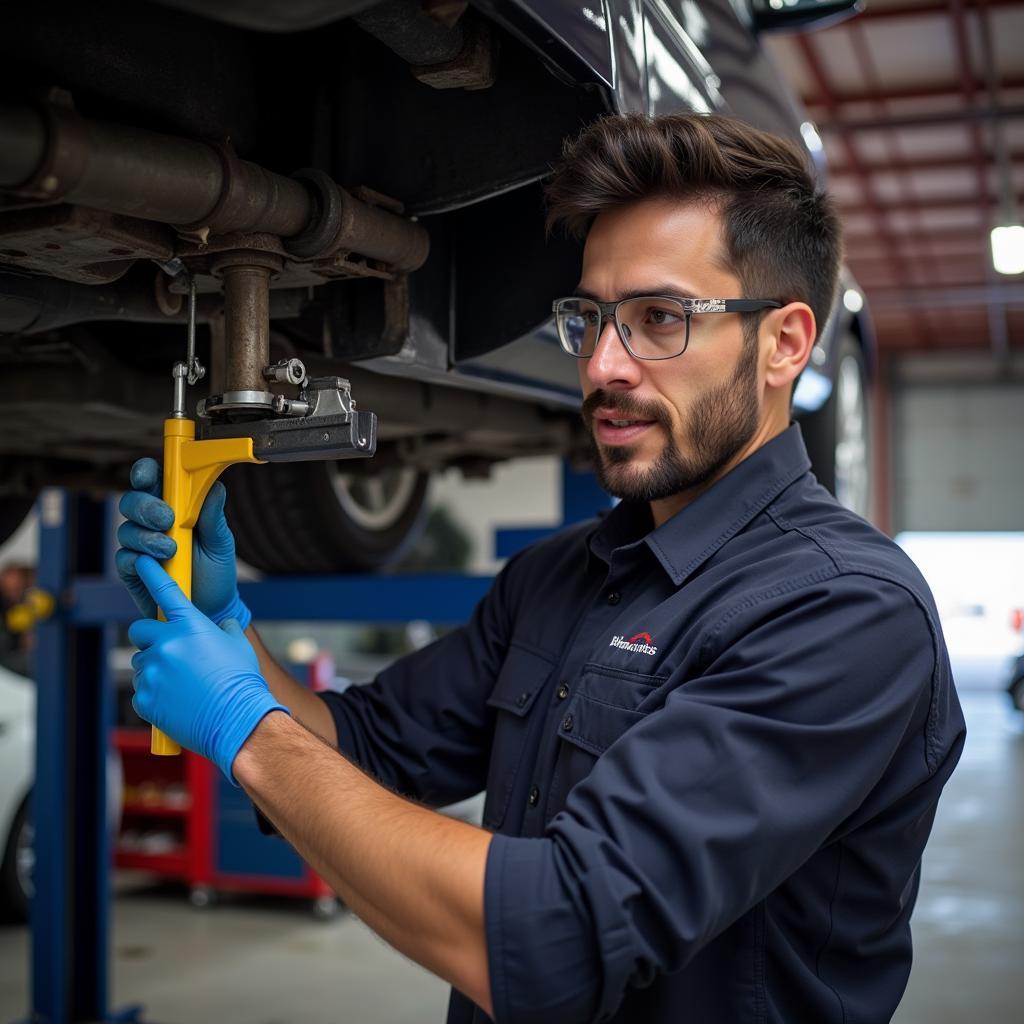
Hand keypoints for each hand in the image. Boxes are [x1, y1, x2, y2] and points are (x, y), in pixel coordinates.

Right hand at [115, 457, 250, 627]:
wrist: (212, 611)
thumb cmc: (216, 573)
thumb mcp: (221, 543)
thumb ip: (213, 516)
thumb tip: (215, 486)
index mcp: (175, 507)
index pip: (153, 481)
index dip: (145, 472)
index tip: (147, 476)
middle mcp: (152, 523)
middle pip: (131, 501)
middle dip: (145, 507)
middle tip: (165, 519)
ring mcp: (139, 547)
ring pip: (126, 529)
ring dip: (147, 537)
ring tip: (171, 550)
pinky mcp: (132, 571)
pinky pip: (123, 558)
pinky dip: (137, 559)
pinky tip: (155, 565)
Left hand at [128, 555, 287, 781]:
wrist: (236, 720)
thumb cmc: (242, 681)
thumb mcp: (238, 646)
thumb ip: (225, 629)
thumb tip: (223, 624)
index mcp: (190, 626)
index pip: (165, 592)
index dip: (151, 573)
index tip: (140, 561)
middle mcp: (167, 644)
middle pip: (140, 631)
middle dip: (151, 638)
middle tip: (170, 653)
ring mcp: (152, 671)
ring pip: (141, 662)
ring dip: (155, 669)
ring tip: (182, 685)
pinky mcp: (144, 697)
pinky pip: (142, 690)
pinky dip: (155, 695)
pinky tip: (177, 702)